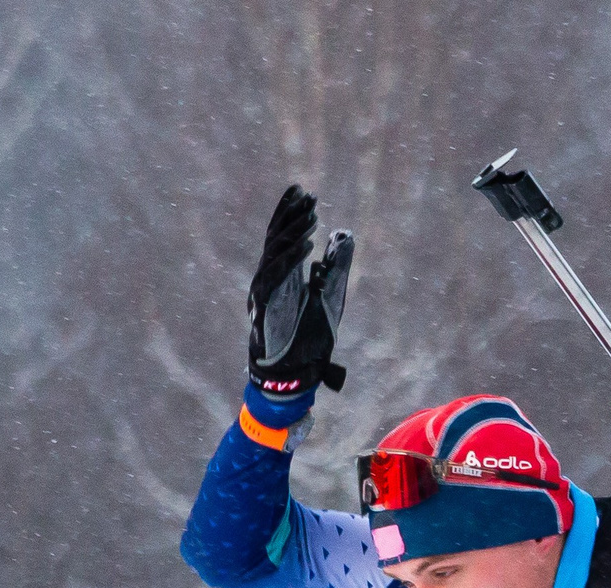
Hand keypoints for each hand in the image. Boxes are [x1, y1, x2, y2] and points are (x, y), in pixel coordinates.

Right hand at [247, 185, 352, 397]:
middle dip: (292, 214)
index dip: (291, 212)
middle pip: (277, 236)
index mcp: (285, 274)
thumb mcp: (331, 295)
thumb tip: (346, 236)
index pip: (284, 235)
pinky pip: (276, 275)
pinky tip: (308, 245)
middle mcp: (272, 277)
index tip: (304, 191)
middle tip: (308, 195)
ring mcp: (265, 290)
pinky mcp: (265, 306)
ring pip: (276, 251)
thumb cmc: (309, 339)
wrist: (295, 373)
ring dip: (295, 232)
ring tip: (313, 216)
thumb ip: (336, 266)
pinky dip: (291, 259)